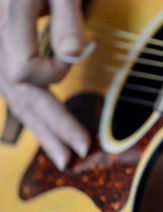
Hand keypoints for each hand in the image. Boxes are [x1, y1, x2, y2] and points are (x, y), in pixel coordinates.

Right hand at [0, 0, 88, 170]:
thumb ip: (65, 19)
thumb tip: (72, 54)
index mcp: (8, 24)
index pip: (24, 69)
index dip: (53, 70)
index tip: (73, 54)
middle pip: (20, 96)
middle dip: (50, 128)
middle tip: (72, 158)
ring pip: (15, 99)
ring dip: (40, 129)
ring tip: (60, 156)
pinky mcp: (4, 56)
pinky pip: (14, 92)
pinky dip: (31, 113)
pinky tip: (42, 128)